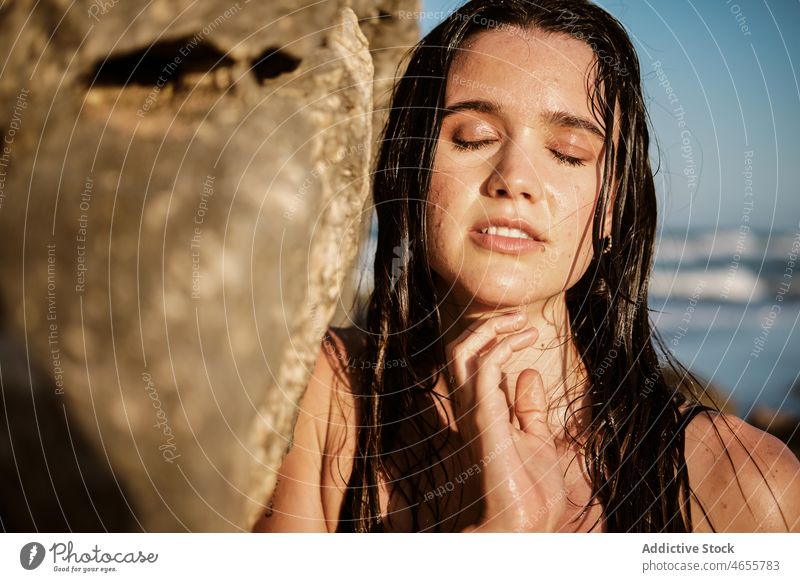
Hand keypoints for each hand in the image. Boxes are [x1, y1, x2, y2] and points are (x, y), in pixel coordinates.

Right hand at [446, 311, 566, 531]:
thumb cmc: (530, 492)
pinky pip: (485, 369)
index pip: (471, 363)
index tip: (528, 330)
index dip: (495, 339)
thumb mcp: (536, 439)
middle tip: (520, 318)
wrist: (524, 527)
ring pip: (461, 353)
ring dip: (491, 330)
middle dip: (488, 326)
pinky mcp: (483, 419)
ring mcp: (473, 413)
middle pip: (460, 352)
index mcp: (479, 412)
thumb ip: (529, 408)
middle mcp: (469, 409)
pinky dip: (502, 348)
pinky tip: (524, 343)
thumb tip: (528, 374)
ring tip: (522, 322)